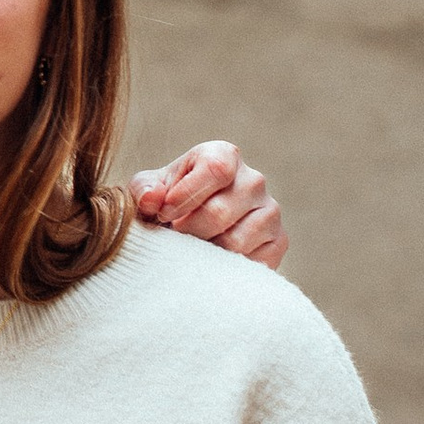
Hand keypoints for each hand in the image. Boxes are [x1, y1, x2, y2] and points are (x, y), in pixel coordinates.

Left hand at [132, 140, 284, 267]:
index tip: (164, 214)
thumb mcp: (148, 190)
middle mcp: (253, 179)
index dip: (186, 196)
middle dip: (188, 230)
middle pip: (220, 212)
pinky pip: (253, 262)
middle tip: (174, 237)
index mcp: (224, 155)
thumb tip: (152, 199)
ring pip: (235, 241)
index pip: (216, 170)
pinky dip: (226, 268)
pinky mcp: (279, 241)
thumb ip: (144, 190)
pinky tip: (212, 260)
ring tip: (191, 247)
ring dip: (205, 251)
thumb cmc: (168, 202)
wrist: (190, 229)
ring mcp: (270, 211)